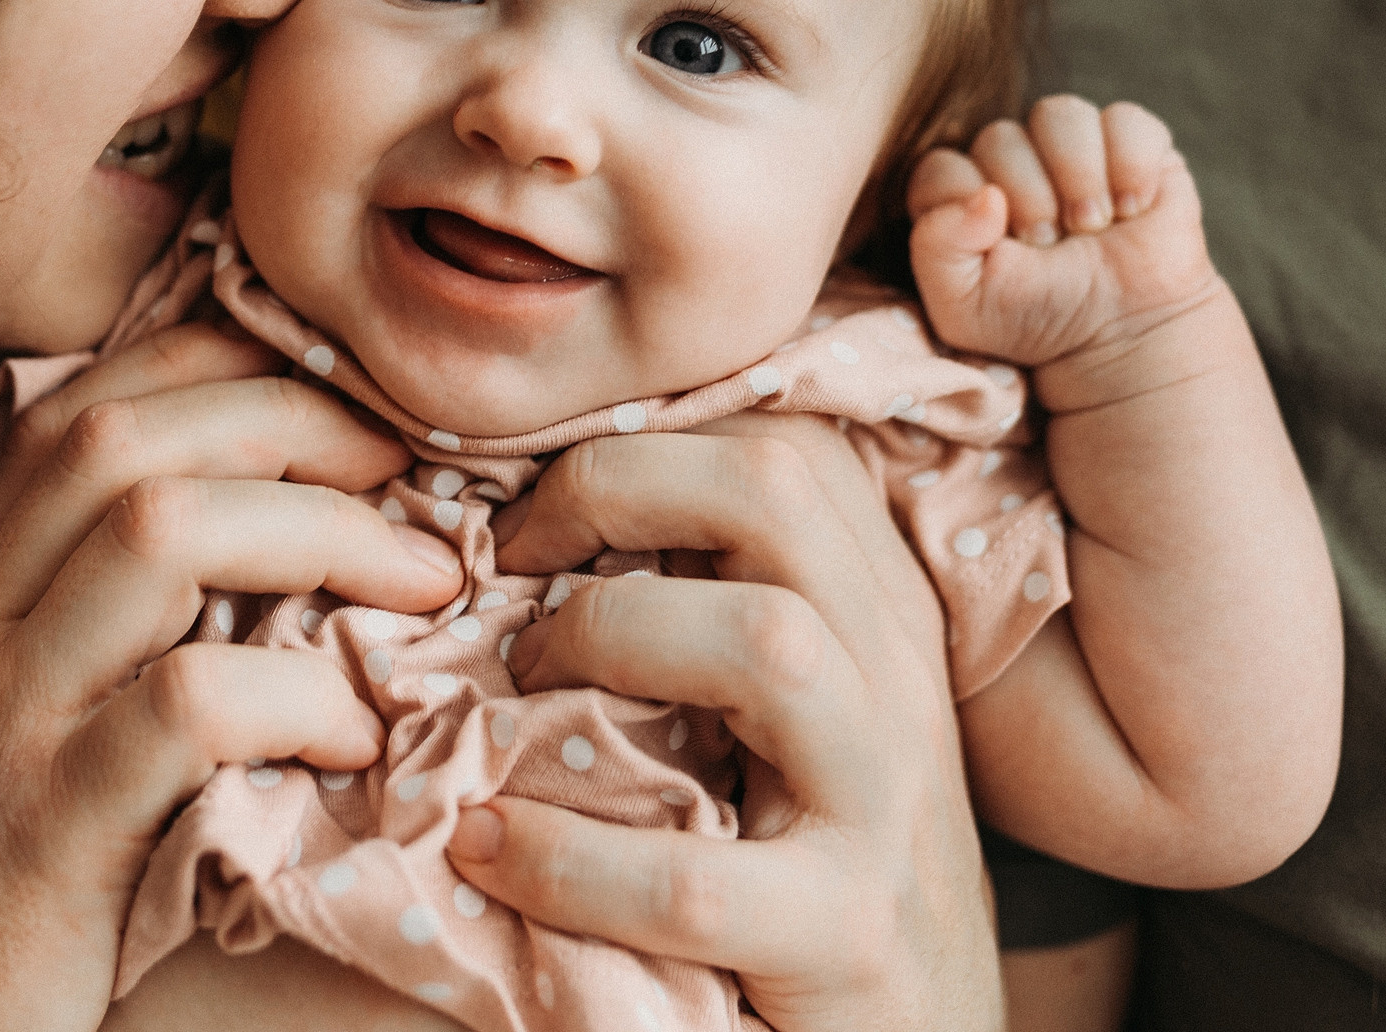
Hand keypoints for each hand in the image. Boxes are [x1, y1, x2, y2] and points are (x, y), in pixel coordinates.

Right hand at [0, 323, 466, 1031]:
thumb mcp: (26, 705)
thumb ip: (104, 604)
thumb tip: (276, 509)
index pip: (90, 404)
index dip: (224, 363)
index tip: (338, 389)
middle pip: (128, 441)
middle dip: (292, 421)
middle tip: (406, 468)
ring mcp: (1, 721)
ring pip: (157, 535)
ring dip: (319, 532)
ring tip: (418, 582)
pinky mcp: (44, 832)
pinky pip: (183, 710)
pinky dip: (297, 697)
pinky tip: (356, 736)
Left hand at [452, 433, 1000, 1031]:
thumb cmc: (810, 868)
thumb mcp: (784, 720)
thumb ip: (704, 615)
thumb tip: (526, 527)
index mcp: (876, 616)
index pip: (781, 444)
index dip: (638, 444)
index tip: (533, 512)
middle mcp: (896, 684)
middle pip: (775, 489)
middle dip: (611, 488)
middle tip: (508, 561)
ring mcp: (885, 811)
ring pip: (766, 643)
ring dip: (604, 637)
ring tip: (511, 689)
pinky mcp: (847, 940)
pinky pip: (689, 882)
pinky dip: (564, 859)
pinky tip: (489, 846)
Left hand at [907, 95, 1220, 368]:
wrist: (1122, 335)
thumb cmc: (1036, 320)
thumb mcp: (964, 305)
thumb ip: (938, 247)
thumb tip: (982, 194)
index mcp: (960, 196)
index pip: (941, 167)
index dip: (969, 204)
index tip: (1001, 248)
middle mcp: (1010, 163)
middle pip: (1000, 137)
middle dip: (1029, 198)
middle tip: (1050, 244)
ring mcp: (1071, 150)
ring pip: (1059, 113)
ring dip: (1077, 174)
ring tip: (1092, 226)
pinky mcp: (1133, 147)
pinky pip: (1126, 119)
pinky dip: (1132, 164)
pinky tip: (1134, 209)